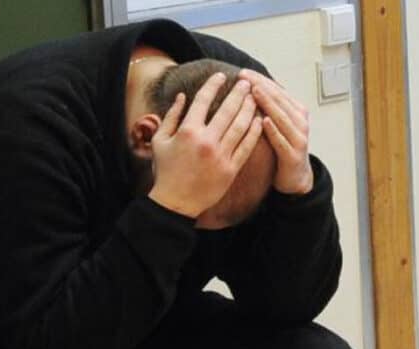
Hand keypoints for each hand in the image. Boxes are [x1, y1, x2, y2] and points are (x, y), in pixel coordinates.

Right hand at [148, 73, 263, 217]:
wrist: (175, 202)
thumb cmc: (165, 171)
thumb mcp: (160, 141)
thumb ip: (171, 116)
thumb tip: (182, 96)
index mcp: (187, 131)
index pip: (203, 100)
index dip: (213, 85)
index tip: (221, 76)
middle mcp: (206, 141)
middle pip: (228, 109)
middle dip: (239, 92)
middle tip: (246, 82)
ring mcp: (220, 155)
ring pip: (241, 125)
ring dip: (250, 108)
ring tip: (255, 97)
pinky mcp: (231, 169)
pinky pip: (247, 146)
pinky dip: (254, 131)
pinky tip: (258, 120)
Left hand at [239, 69, 313, 195]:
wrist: (295, 177)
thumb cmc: (282, 148)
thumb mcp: (276, 124)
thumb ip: (267, 108)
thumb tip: (245, 87)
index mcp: (295, 110)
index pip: (277, 90)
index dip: (260, 79)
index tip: (243, 72)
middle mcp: (300, 121)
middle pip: (279, 100)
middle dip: (262, 86)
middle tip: (245, 77)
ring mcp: (299, 138)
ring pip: (282, 117)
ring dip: (268, 103)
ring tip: (254, 93)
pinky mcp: (294, 155)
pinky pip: (282, 140)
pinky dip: (274, 130)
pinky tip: (264, 122)